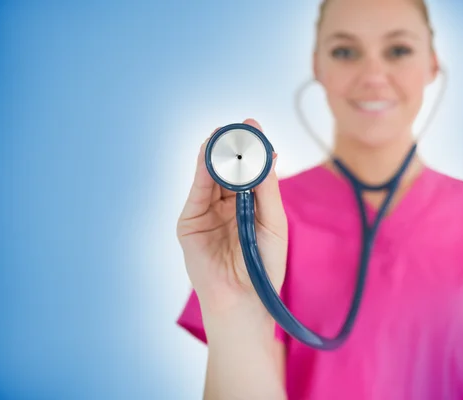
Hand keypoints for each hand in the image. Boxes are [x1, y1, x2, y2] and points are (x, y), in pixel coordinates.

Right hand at [176, 119, 287, 314]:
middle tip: (241, 126)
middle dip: (233, 146)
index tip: (254, 127)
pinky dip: (203, 171)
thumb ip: (266, 189)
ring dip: (216, 153)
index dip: (251, 150)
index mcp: (248, 205)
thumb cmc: (264, 264)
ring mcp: (206, 212)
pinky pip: (197, 191)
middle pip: (228, 168)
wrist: (243, 298)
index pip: (248, 171)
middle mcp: (225, 205)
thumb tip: (268, 155)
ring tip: (225, 134)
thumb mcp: (272, 221)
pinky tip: (212, 155)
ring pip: (210, 176)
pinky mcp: (190, 222)